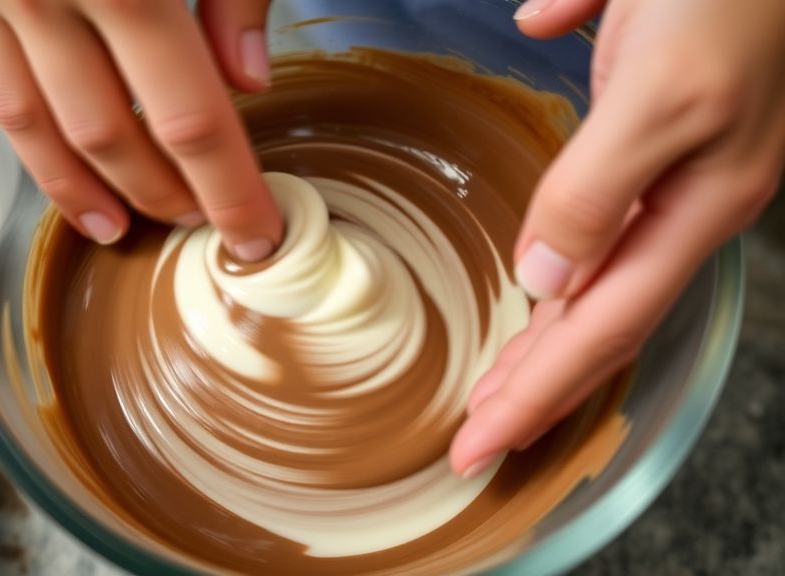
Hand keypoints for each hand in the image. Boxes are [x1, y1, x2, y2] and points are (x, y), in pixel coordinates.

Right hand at [0, 0, 282, 260]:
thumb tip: (250, 79)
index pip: (190, 119)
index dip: (228, 190)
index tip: (257, 237)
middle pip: (115, 136)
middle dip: (165, 192)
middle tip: (205, 219)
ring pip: (47, 130)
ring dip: (92, 191)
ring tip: (126, 229)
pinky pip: (2, 97)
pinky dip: (37, 151)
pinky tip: (69, 183)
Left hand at [451, 0, 784, 476]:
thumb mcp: (665, 92)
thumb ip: (600, 188)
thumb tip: (546, 278)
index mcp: (696, 207)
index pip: (600, 329)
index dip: (538, 394)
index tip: (479, 448)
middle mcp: (686, 208)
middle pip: (601, 323)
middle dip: (538, 389)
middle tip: (478, 443)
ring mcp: (672, 179)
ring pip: (598, 287)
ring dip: (546, 341)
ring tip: (501, 387)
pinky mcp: (651, 143)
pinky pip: (597, 234)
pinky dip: (559, 277)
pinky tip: (537, 294)